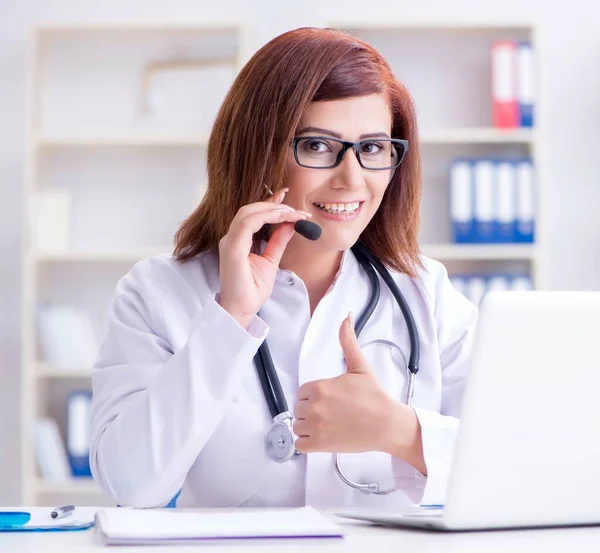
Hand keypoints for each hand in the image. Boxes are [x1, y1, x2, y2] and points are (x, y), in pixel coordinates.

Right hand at [218, 188, 310, 328]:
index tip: (286, 197)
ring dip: (272, 209)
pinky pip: (247, 225)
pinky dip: (265, 217)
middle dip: (273, 204)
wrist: (241, 310)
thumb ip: (278, 241)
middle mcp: (231, 239)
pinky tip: (281, 218)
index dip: (269, 204)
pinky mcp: (232, 250)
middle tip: (295, 208)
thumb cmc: (251, 290)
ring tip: (291, 213)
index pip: (252, 215)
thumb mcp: (270, 261)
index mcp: (237, 241)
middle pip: (249, 210)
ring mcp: (229, 243)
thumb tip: (290, 225)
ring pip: (248, 213)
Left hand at [293, 313, 398, 453]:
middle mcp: (313, 407)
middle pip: (298, 409)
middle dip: (311, 410)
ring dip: (308, 426)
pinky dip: (307, 442)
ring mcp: (315, 427)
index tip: (330, 399)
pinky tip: (323, 436)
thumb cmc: (374, 397)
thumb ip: (348, 342)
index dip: (314, 396)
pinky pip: (299, 444)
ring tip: (328, 424)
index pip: (302, 392)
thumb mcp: (360, 366)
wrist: (388, 424)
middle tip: (333, 412)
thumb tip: (346, 318)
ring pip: (297, 426)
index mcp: (318, 387)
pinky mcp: (319, 445)